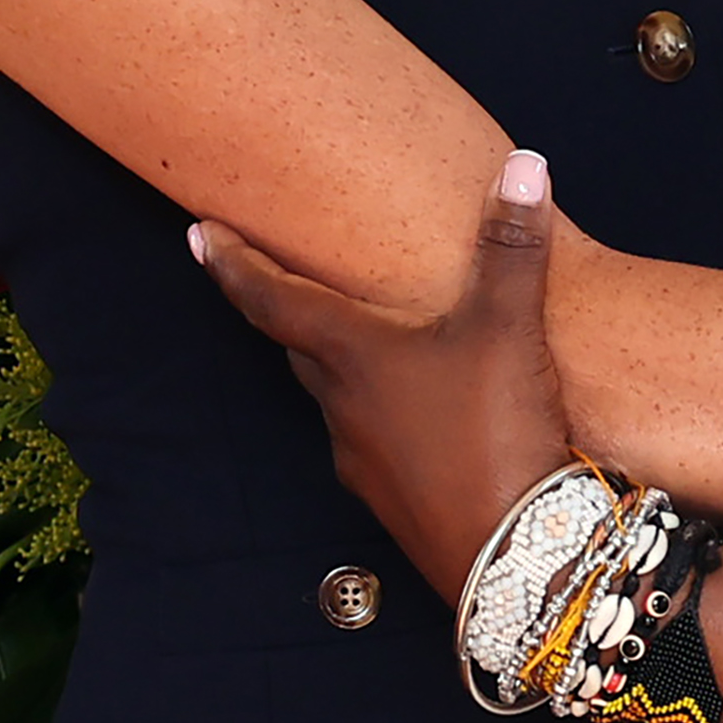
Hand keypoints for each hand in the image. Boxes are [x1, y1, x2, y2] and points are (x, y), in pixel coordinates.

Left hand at [190, 149, 572, 598]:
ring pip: (336, 396)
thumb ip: (512, 247)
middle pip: (299, 346)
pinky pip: (373, 439)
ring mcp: (363, 459)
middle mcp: (344, 406)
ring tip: (365, 337)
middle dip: (286, 308)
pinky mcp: (393, 497)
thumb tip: (525, 165)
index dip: (232, 263)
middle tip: (278, 276)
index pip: (270, 298)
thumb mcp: (510, 329)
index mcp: (353, 355)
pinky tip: (424, 409)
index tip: (197, 234)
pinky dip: (384, 412)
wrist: (510, 558)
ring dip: (340, 363)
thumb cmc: (495, 434)